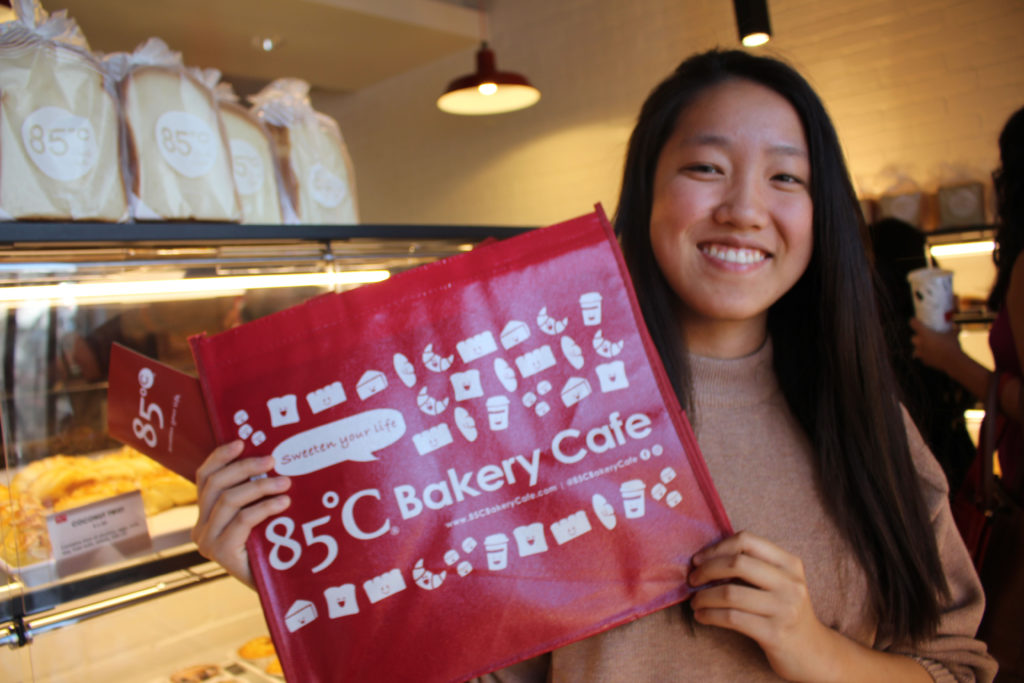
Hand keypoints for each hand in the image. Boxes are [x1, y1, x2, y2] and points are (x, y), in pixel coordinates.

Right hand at [191, 441, 290, 588]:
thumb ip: (255, 495)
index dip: (220, 457)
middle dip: (245, 468)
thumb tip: (272, 460)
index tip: (242, 442)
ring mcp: (208, 542)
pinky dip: (264, 507)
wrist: (279, 588)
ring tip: (286, 482)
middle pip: (216, 485)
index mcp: (205, 515)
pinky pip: (242, 520)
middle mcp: (200, 528)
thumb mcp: (260, 517)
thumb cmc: (272, 549)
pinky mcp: (221, 553)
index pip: (204, 478)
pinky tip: (283, 503)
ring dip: (260, 486)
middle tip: (273, 460)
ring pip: (229, 500)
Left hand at [688, 531, 838, 681]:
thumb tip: (706, 558)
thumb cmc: (785, 612)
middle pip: (737, 563)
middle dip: (706, 570)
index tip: (699, 559)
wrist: (813, 652)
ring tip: (695, 602)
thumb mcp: (779, 583)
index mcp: (790, 563)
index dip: (717, 547)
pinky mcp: (774, 633)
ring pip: (730, 593)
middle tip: (692, 580)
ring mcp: (784, 609)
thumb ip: (754, 566)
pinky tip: (702, 617)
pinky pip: (731, 618)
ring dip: (703, 596)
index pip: (747, 541)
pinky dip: (709, 615)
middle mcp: (790, 583)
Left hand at [909, 317, 961, 370]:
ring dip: (920, 347)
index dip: (913, 321)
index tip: (915, 320)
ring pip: (916, 348)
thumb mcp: (953, 334)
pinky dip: (926, 355)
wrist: (954, 361)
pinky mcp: (924, 360)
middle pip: (913, 338)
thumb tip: (955, 323)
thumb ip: (953, 328)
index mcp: (924, 333)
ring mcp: (921, 353)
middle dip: (918, 336)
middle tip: (925, 336)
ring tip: (928, 346)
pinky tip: (933, 355)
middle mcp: (920, 343)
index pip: (913, 324)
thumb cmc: (952, 345)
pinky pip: (923, 357)